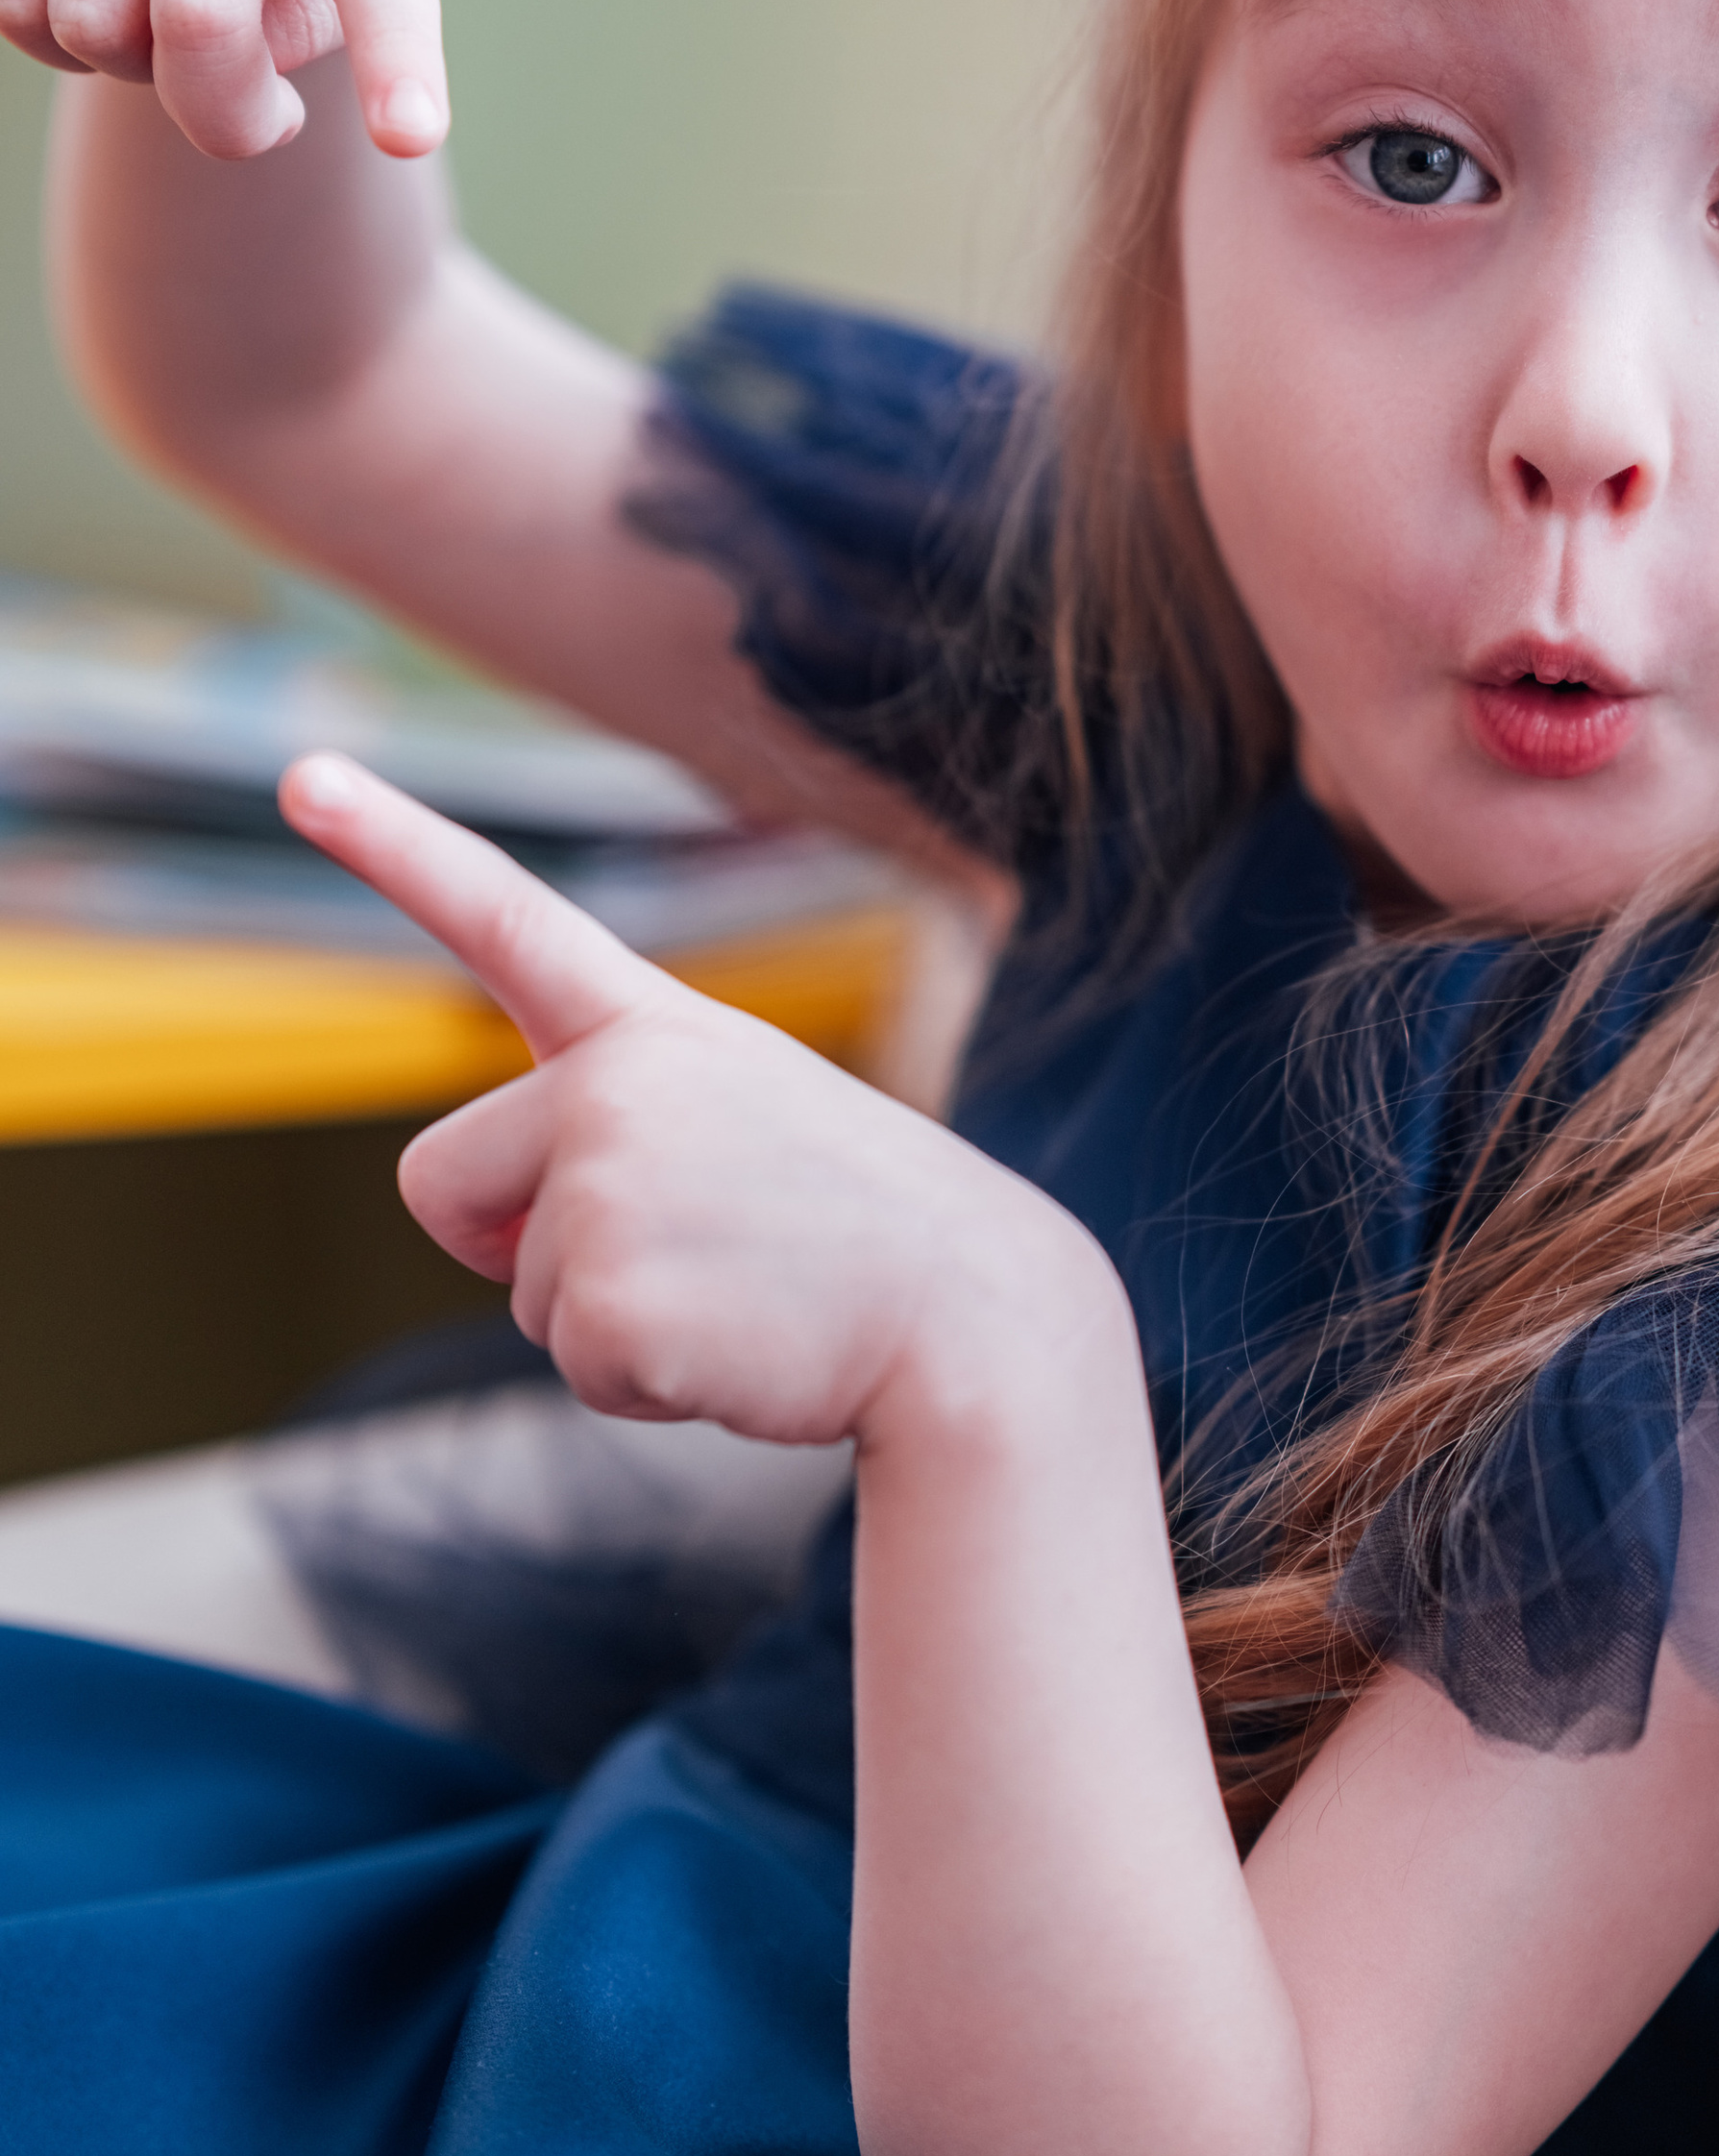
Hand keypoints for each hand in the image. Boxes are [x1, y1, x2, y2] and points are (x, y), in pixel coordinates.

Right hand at [0, 0, 450, 162]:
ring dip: (141, 74)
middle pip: (196, 17)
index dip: (393, 57)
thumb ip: (326, 20)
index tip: (410, 136)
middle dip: (226, 115)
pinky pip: (18, 9)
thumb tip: (222, 72)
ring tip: (197, 35)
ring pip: (91, 25)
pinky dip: (68, 51)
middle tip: (268, 114)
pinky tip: (126, 12)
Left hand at [280, 751, 1123, 1449]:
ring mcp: (609, 1189)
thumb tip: (498, 1236)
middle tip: (669, 1251)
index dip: (392, 843)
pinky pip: (571, 1365)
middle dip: (512, 1238)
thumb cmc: (855, 1228)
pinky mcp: (612, 1303)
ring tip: (740, 1288)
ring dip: (612, 1315)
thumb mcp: (741, 1121)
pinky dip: (645, 1381)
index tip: (304, 774)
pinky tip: (741, 1343)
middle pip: (439, 1179)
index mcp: (652, 1026)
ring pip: (517, 1287)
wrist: (976, 1317)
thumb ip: (611, 1129)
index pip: (504, 914)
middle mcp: (615, 1087)